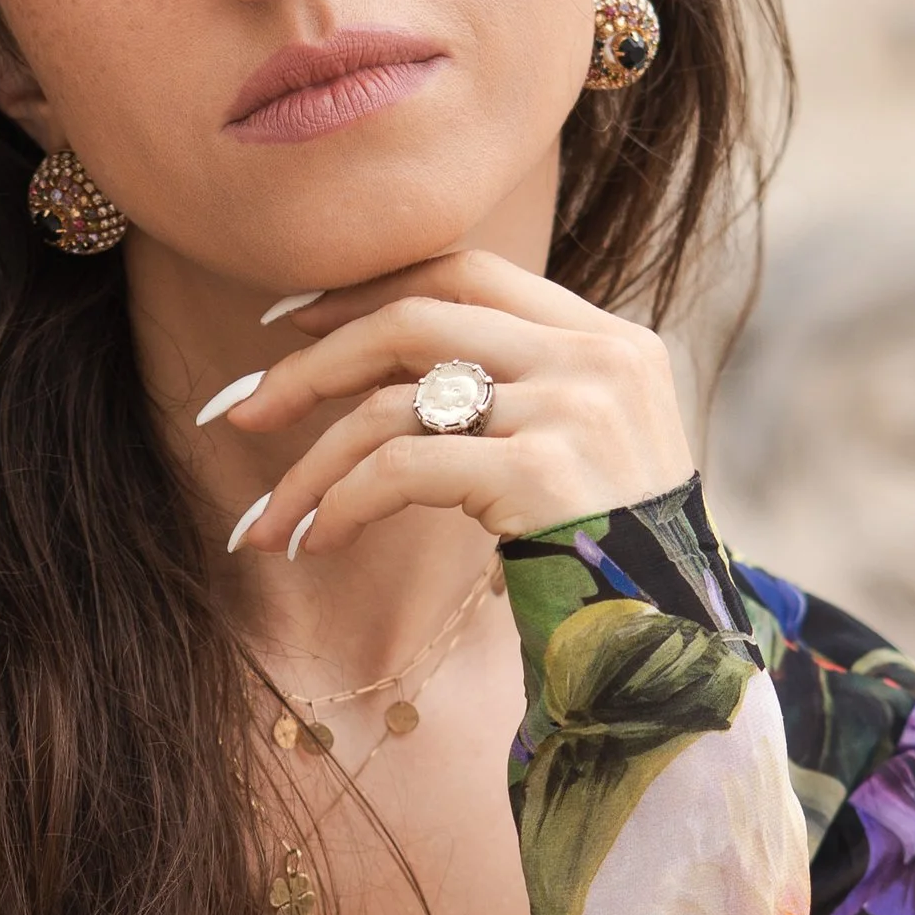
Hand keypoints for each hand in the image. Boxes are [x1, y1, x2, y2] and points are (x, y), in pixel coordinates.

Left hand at [215, 251, 691, 556]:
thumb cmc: (613, 558)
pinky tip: (316, 543)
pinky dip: (342, 504)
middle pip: (412, 319)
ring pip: (392, 404)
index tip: (292, 323)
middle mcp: (595, 358)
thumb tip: (379, 370)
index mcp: (607, 337)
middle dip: (309, 365)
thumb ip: (517, 391)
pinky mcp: (541, 475)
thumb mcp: (583, 449)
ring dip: (309, 467)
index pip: (465, 271)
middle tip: (239, 411)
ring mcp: (573, 411)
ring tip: (267, 525)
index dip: (367, 288)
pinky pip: (402, 469)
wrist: (676, 644)